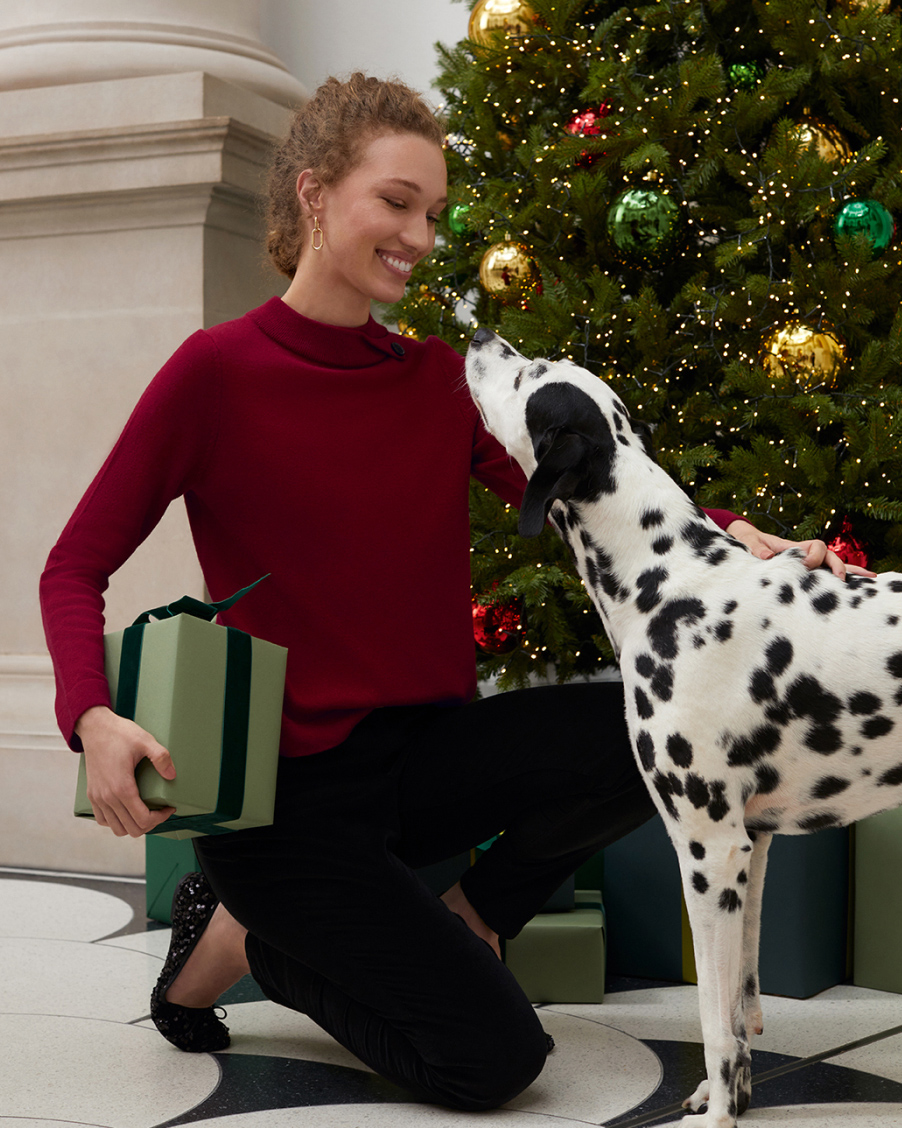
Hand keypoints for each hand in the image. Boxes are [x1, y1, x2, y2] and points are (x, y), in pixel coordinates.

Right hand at [75, 705, 176, 837]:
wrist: (95, 727)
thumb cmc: (119, 733)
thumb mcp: (145, 741)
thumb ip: (161, 757)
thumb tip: (172, 775)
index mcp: (122, 787)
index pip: (143, 819)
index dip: (160, 818)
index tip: (169, 808)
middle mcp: (108, 797)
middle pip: (132, 829)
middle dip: (150, 824)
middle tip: (160, 811)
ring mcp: (98, 797)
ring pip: (117, 829)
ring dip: (133, 825)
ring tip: (145, 812)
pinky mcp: (92, 795)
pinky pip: (103, 820)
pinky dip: (117, 821)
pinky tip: (128, 810)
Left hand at [725, 519, 876, 581]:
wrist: (743, 541)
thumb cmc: (746, 540)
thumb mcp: (747, 542)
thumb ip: (756, 549)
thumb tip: (768, 558)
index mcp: (793, 547)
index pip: (816, 546)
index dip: (816, 556)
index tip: (806, 566)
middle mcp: (802, 555)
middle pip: (830, 556)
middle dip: (841, 566)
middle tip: (843, 580)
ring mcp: (803, 564)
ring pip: (830, 566)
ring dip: (849, 571)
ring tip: (870, 579)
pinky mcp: (799, 573)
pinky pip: (820, 576)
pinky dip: (836, 580)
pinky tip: (851, 589)